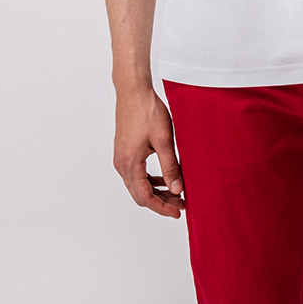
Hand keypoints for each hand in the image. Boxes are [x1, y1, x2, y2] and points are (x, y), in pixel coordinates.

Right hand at [113, 85, 185, 217]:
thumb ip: (170, 166)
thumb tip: (177, 189)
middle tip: (181, 204)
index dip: (162, 207)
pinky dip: (150, 180)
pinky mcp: (124, 151)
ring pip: (138, 185)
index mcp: (130, 164)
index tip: (178, 212)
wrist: (133, 91)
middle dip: (161, 201)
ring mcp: (121, 158)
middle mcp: (121, 164)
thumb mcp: (164, 140)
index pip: (145, 197)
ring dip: (156, 191)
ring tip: (176, 192)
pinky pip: (136, 174)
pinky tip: (164, 178)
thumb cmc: (147, 111)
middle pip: (140, 194)